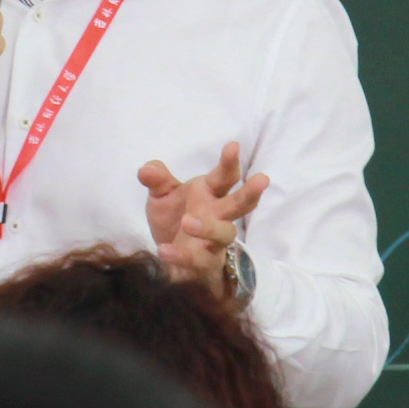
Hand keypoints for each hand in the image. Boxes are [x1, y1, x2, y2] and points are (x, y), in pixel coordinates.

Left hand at [139, 143, 267, 289]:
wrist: (169, 255)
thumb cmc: (173, 218)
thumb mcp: (162, 195)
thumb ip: (157, 181)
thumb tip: (146, 169)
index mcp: (210, 192)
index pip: (225, 175)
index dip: (230, 161)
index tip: (233, 145)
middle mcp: (218, 214)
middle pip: (240, 203)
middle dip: (250, 192)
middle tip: (262, 179)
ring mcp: (214, 240)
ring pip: (224, 233)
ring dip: (209, 227)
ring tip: (188, 221)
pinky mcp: (204, 262)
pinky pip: (197, 259)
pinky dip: (180, 255)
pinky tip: (164, 250)